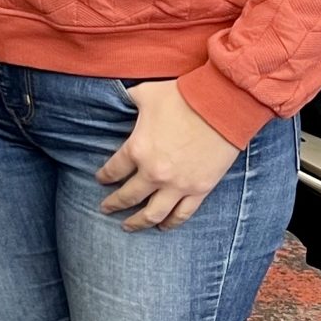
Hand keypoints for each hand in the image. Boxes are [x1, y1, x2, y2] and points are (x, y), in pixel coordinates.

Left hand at [96, 79, 240, 230]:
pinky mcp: (199, 189)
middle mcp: (154, 173)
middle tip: (104, 209)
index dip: (103, 177)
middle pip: (128, 196)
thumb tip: (122, 97)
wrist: (221, 106)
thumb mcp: (146, 94)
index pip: (113, 170)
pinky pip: (182, 214)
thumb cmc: (182, 96)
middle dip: (113, 204)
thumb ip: (130, 99)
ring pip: (153, 214)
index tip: (99, 180)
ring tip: (127, 226)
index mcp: (137, 149)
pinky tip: (162, 227)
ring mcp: (178, 185)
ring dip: (137, 222)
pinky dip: (171, 223)